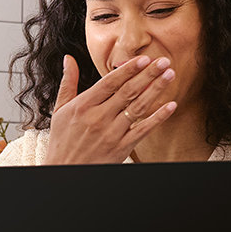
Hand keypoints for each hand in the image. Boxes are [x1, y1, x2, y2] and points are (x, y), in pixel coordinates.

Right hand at [42, 55, 176, 164]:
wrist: (65, 172)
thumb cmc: (62, 141)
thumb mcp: (59, 110)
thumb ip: (68, 83)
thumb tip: (69, 59)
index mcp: (83, 106)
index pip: (110, 82)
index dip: (128, 69)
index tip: (143, 58)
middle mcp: (98, 118)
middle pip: (128, 91)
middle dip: (148, 74)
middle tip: (163, 61)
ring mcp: (111, 133)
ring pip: (138, 107)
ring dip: (155, 90)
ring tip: (169, 76)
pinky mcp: (121, 148)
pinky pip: (143, 130)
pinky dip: (158, 118)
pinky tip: (170, 106)